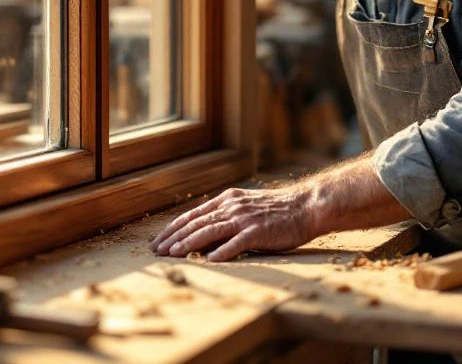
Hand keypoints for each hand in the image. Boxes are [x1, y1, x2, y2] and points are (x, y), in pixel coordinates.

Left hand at [150, 185, 317, 262]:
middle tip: (156, 250)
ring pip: (209, 231)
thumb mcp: (246, 206)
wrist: (304, 206)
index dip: (173, 228)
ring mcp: (244, 219)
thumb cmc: (276, 211)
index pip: (192, 215)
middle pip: (195, 223)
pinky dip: (221, 252)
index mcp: (227, 200)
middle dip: (173, 237)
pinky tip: (208, 261)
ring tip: (173, 254)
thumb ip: (226, 216)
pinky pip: (236, 243)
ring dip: (188, 243)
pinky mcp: (257, 231)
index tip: (159, 241)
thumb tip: (204, 233)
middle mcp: (231, 207)